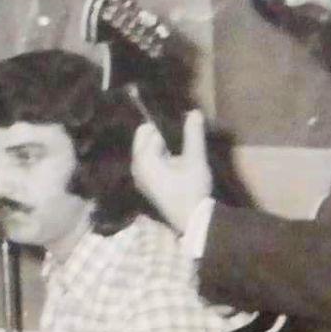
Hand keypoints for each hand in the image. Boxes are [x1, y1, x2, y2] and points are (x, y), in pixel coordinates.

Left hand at [131, 109, 211, 233]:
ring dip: (162, 147)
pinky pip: (150, 163)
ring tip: (181, 151)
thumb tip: (193, 111)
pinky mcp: (146, 185)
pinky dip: (161, 158)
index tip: (180, 127)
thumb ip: (193, 134)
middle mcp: (135, 167)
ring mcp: (139, 177)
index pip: (147, 130)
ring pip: (147, 151)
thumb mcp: (194, 159)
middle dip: (161, 136)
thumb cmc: (191, 188)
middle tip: (181, 140)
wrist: (191, 220)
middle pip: (143, 140)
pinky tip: (177, 163)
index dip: (164, 126)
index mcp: (142, 159)